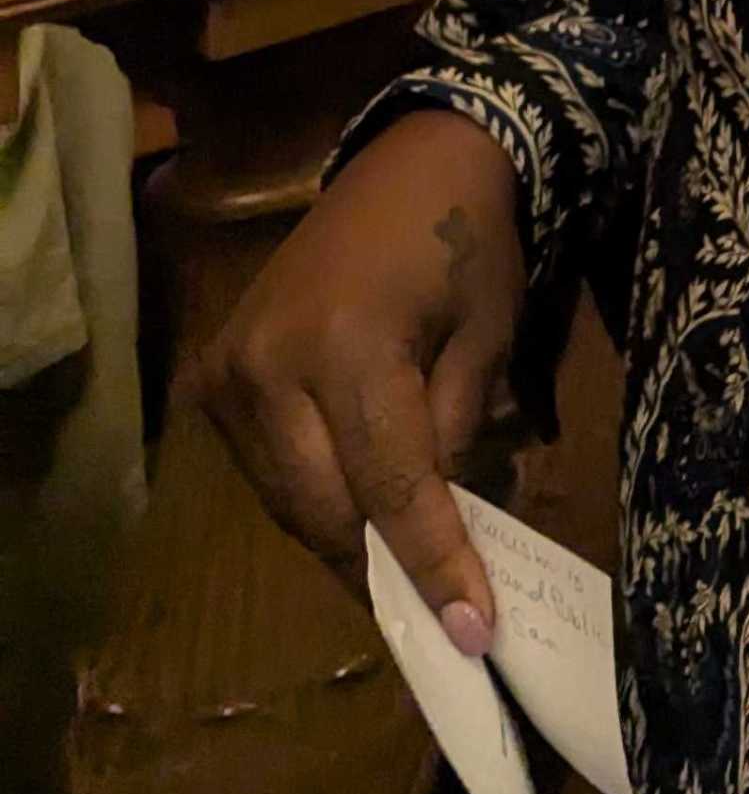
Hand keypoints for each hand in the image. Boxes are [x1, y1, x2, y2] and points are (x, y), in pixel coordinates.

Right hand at [203, 110, 524, 654]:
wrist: (411, 163)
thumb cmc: (469, 241)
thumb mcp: (488, 337)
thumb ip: (456, 433)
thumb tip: (438, 523)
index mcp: (348, 347)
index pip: (393, 485)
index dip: (434, 562)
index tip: (472, 630)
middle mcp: (269, 366)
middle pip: (325, 507)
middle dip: (385, 564)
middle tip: (444, 613)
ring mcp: (230, 373)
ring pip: (289, 499)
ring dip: (347, 537)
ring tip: (407, 570)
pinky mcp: (214, 376)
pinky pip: (266, 467)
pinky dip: (316, 496)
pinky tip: (361, 511)